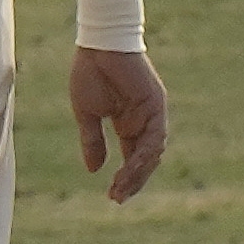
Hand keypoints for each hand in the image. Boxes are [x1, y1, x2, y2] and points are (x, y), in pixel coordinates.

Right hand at [68, 44, 167, 200]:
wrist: (98, 44)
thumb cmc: (91, 72)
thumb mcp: (87, 113)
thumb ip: (93, 141)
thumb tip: (94, 170)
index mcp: (129, 124)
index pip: (132, 159)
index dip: (124, 179)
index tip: (112, 197)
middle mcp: (144, 122)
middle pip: (145, 160)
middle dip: (133, 181)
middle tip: (117, 199)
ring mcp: (152, 114)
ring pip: (152, 153)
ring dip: (138, 173)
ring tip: (121, 188)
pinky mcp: (156, 105)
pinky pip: (155, 137)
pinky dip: (144, 155)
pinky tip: (130, 169)